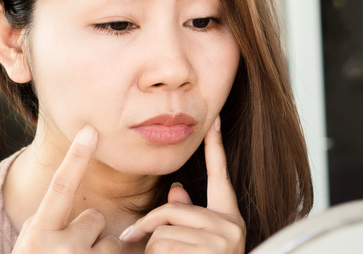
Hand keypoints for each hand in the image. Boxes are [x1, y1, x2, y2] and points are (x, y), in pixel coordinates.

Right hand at [12, 125, 121, 252]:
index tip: (89, 131)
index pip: (61, 187)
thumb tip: (64, 188)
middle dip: (88, 233)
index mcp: (38, 237)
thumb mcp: (29, 248)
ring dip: (99, 252)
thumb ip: (44, 222)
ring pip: (111, 241)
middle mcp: (62, 249)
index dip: (76, 158)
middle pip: (95, 218)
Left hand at [120, 116, 245, 252]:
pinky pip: (162, 244)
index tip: (214, 121)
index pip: (220, 175)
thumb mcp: (198, 242)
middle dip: (148, 224)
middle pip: (173, 208)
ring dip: (151, 248)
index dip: (216, 147)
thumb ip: (188, 216)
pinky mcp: (211, 250)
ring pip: (162, 229)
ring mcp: (223, 238)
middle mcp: (231, 225)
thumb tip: (176, 190)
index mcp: (229, 218)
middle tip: (131, 237)